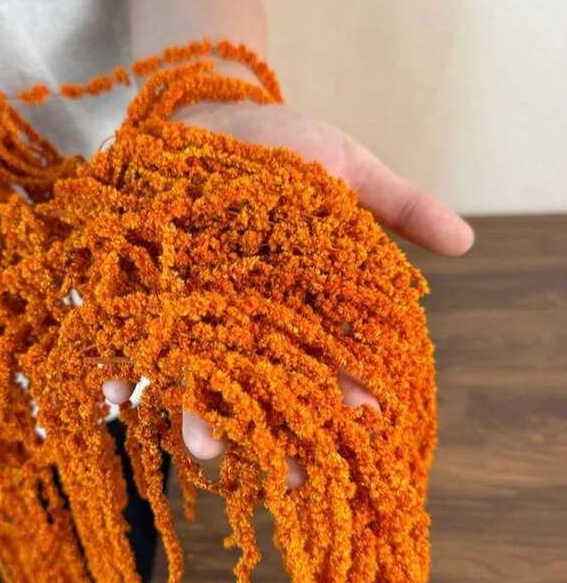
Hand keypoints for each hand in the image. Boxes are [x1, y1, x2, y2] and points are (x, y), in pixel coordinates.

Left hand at [102, 99, 473, 486]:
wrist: (199, 111)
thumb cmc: (280, 145)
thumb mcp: (344, 167)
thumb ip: (396, 205)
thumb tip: (466, 239)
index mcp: (296, 305)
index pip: (328, 367)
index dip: (347, 398)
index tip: (363, 426)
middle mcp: (242, 322)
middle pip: (258, 390)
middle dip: (269, 431)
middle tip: (279, 471)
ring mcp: (187, 314)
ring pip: (193, 379)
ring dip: (194, 415)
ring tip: (200, 444)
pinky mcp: (135, 295)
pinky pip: (123, 341)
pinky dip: (117, 367)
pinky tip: (118, 393)